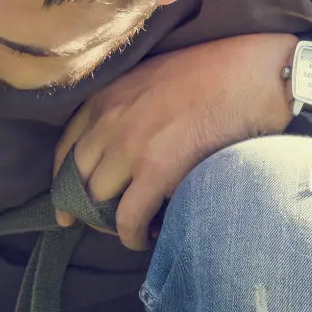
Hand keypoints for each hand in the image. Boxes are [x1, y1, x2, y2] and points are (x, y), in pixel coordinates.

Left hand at [54, 33, 296, 250]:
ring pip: (98, 201)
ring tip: (131, 229)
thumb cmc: (208, 74)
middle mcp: (107, 122)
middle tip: (103, 224)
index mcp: (103, 99)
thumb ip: (123, 109)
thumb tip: (116, 149)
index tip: (64, 206)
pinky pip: (128, 217)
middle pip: (77, 179)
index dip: (61, 184)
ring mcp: (129, 146)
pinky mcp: (157, 170)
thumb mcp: (147, 80)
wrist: (250, 73)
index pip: (65, 150)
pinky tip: (145, 239)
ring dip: (110, 223)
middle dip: (85, 208)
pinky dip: (131, 236)